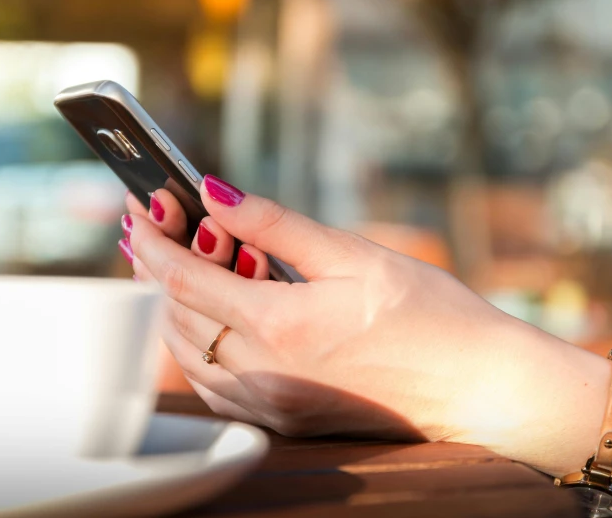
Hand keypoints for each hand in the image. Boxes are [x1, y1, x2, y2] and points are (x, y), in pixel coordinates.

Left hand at [122, 175, 586, 443]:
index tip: (136, 209)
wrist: (475, 386)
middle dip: (153, 270)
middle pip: (175, 317)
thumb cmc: (429, 315)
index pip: (184, 278)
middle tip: (149, 230)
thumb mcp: (353, 254)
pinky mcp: (284, 419)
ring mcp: (272, 404)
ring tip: (172, 265)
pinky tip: (208, 318)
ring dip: (170, 307)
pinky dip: (197, 345)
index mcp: (280, 326)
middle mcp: (265, 374)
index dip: (153, 241)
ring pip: (187, 354)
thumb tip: (214, 192)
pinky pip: (215, 384)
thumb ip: (275, 224)